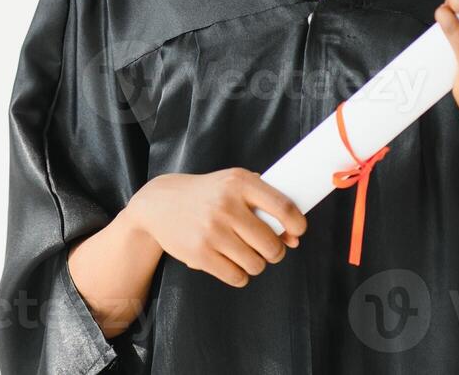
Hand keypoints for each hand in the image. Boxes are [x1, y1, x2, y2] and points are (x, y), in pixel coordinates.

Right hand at [125, 169, 306, 287]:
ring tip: (245, 253)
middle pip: (271, 244)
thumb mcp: (233, 186)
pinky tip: (231, 263)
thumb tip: (294, 238)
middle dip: (275, 251)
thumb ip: (266, 204)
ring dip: (256, 264)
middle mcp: (226, 205)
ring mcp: (212, 231)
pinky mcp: (200, 254)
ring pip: (256, 264)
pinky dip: (240, 275)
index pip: (283, 207)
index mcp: (239, 182)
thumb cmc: (207, 195)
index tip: (297, 232)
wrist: (160, 203)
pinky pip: (237, 277)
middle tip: (267, 248)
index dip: (297, 224)